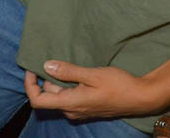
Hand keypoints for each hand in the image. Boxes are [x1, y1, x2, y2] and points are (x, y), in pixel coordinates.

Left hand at [24, 61, 156, 119]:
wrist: (139, 98)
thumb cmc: (119, 85)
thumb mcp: (94, 74)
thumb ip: (69, 71)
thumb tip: (46, 66)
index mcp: (70, 103)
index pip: (38, 100)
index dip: (30, 85)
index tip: (32, 69)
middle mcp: (71, 110)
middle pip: (49, 96)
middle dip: (48, 78)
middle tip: (57, 59)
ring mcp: (79, 111)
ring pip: (60, 96)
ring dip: (60, 81)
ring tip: (70, 64)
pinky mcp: (87, 108)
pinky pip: (70, 97)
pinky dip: (69, 86)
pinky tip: (80, 74)